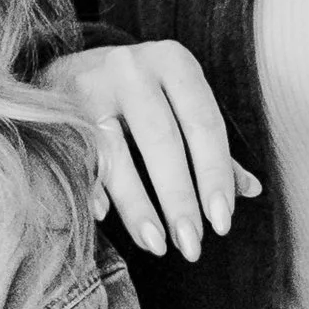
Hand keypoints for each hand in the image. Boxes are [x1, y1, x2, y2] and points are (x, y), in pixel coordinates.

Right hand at [43, 43, 260, 260]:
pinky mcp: (57, 107)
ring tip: (158, 245)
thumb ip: (209, 145)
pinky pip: (78, 156)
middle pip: (163, 142)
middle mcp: (133, 67)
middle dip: (180, 199)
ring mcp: (91, 85)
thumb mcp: (178, 104)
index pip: (204, 124)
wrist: (66, 64)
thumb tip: (252, 190)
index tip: (222, 223)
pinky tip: (103, 218)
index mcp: (174, 63)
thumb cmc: (137, 95)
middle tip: (193, 246)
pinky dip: (91, 188)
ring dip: (139, 206)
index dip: (215, 176)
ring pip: (118, 153)